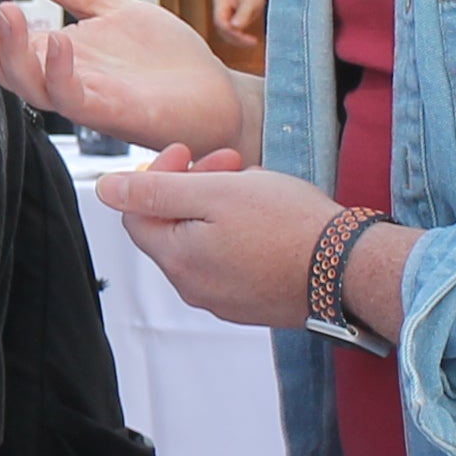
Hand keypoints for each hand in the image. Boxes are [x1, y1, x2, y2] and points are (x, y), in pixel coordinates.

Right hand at [0, 0, 252, 156]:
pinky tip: (59, 41)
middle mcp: (63, 81)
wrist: (215, 97)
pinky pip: (72, 100)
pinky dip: (59, 71)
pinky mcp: (111, 114)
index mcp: (57, 57)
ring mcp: (85, 99)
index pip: (2, 47)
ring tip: (6, 13)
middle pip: (3, 68)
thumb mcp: (110, 6)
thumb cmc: (165, 62)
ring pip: (29, 86)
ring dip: (11, 53)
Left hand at [93, 151, 369, 330]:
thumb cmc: (288, 225)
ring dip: (216, 206)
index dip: (157, 176)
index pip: (137, 214)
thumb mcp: (214, 193)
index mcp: (177, 260)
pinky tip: (267, 216)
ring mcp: (224, 300)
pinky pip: (229, 261)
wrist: (348, 268)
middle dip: (192, 186)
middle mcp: (194, 288)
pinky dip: (236, 233)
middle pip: (170, 229)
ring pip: (201, 243)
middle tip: (228, 161)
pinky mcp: (252, 303)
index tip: (186, 152)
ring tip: (253, 183)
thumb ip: (155, 191)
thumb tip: (106, 190)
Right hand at [210, 0, 268, 44]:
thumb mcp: (250, 1)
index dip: (231, 32)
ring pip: (226, 33)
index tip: (246, 38)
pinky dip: (240, 38)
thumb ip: (243, 14)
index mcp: (220, 1)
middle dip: (236, 38)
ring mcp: (223, 16)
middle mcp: (219, 9)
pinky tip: (251, 41)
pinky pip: (232, 33)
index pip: (220, 22)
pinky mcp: (230, 21)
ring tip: (253, 42)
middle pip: (222, 29)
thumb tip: (235, 27)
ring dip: (238, 40)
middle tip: (252, 42)